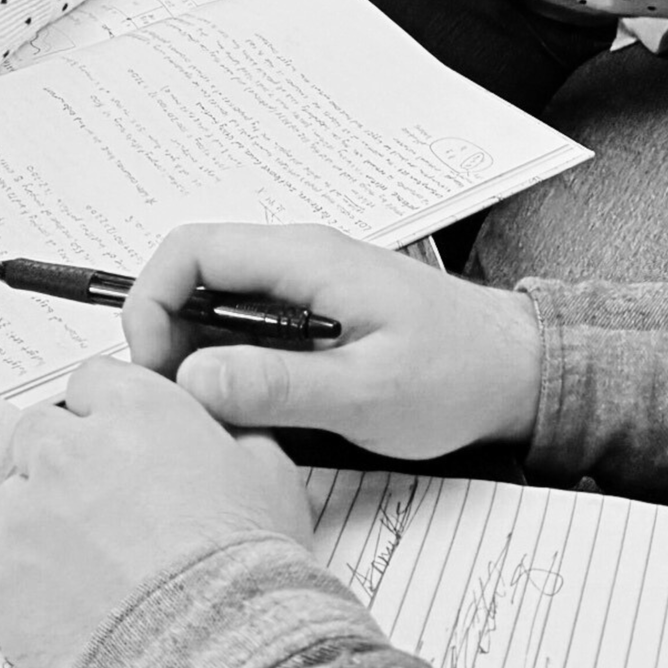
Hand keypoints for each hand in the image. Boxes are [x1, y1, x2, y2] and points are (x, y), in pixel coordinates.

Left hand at [0, 355, 313, 667]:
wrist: (208, 662)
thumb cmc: (243, 571)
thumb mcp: (270, 473)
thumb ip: (229, 430)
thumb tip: (219, 425)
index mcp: (134, 410)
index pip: (95, 380)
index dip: (112, 413)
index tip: (125, 442)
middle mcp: (68, 450)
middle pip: (41, 431)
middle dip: (65, 458)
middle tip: (105, 504)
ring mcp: (25, 516)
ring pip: (13, 498)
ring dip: (42, 519)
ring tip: (92, 565)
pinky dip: (25, 580)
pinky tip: (72, 603)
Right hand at [126, 220, 543, 459]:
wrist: (517, 370)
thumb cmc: (459, 374)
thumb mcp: (367, 393)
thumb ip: (278, 386)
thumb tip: (193, 380)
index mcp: (307, 260)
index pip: (191, 251)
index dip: (150, 304)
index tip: (153, 369)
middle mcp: (299, 262)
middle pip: (193, 278)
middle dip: (167, 339)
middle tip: (178, 406)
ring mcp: (305, 287)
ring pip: (215, 308)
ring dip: (198, 358)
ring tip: (215, 417)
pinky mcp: (313, 316)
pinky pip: (246, 330)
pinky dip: (230, 367)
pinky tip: (249, 412)